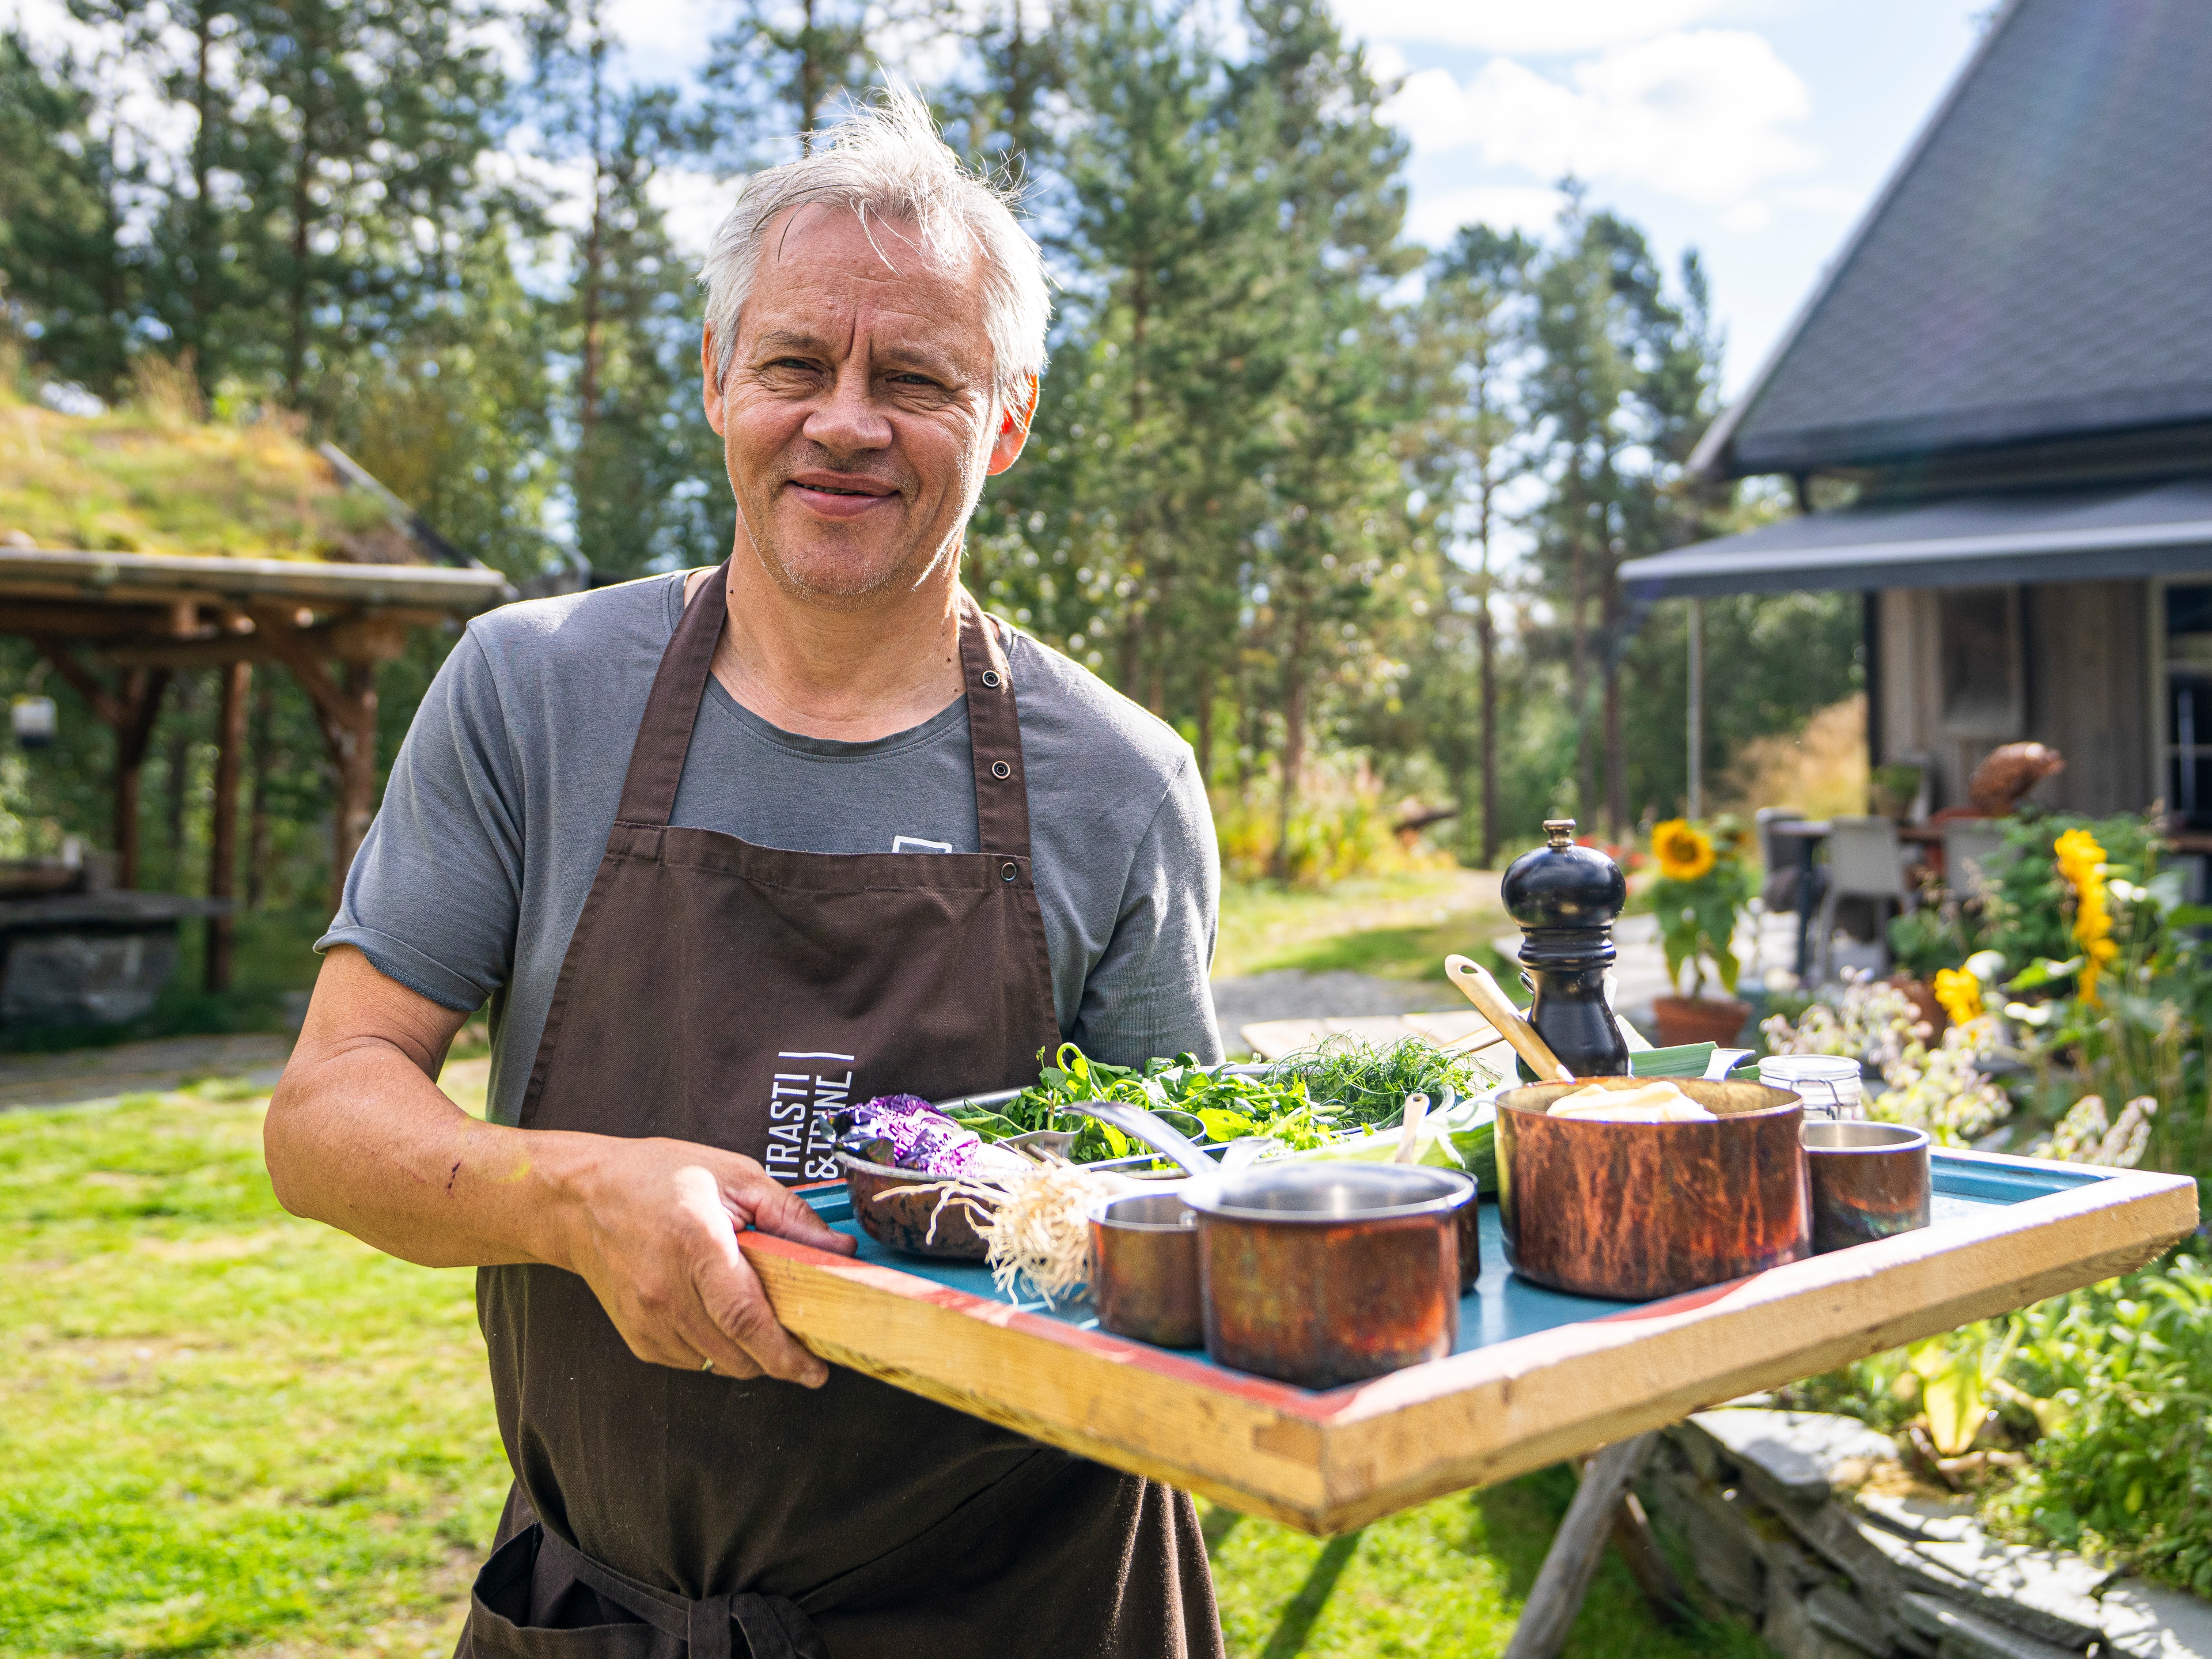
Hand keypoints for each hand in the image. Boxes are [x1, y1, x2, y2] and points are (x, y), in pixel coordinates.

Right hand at [558, 1138, 857, 1385]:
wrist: (582, 1200)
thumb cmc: (657, 1178)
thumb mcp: (733, 1175)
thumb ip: (789, 1216)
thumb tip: (839, 1251)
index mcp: (696, 1244)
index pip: (746, 1317)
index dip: (785, 1353)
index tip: (816, 1370)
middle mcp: (667, 1290)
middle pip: (736, 1352)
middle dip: (777, 1359)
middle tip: (803, 1345)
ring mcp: (648, 1319)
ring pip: (717, 1363)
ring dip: (748, 1355)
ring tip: (758, 1320)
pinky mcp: (637, 1337)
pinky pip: (692, 1361)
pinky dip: (716, 1349)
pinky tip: (718, 1315)